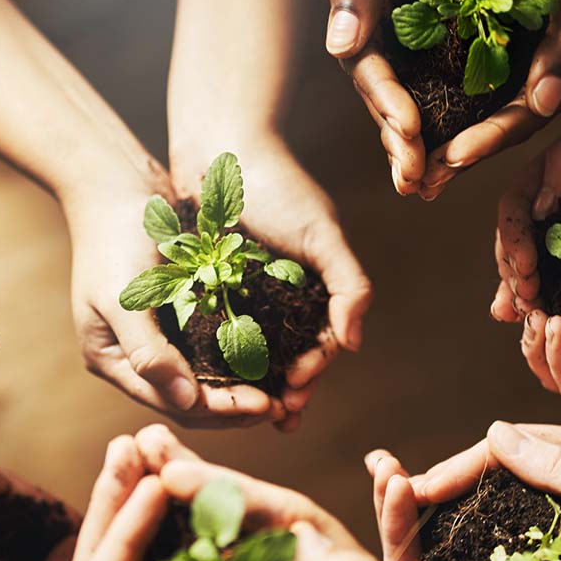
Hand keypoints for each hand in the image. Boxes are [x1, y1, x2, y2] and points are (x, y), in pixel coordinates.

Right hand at [66, 163, 290, 428]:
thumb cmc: (113, 237)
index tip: (263, 405)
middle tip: (281, 405)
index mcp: (111, 360)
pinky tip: (269, 356)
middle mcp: (133, 355)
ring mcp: (155, 334)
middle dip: (234, 407)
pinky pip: (210, 346)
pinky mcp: (176, 312)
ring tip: (281, 390)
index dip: (220, 410)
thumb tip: (187, 401)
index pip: (171, 402)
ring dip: (239, 387)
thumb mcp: (124, 298)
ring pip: (203, 378)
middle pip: (190, 399)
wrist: (114, 182)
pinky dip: (236, 356)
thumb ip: (149, 353)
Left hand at [169, 140, 372, 431]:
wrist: (220, 145)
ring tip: (242, 410)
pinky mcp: (210, 286)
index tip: (294, 391)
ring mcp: (247, 292)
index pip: (323, 344)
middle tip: (273, 415)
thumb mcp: (321, 233)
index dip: (312, 373)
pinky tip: (206, 380)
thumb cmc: (277, 184)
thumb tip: (353, 343)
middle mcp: (285, 294)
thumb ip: (349, 285)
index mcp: (318, 285)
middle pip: (289, 356)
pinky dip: (216, 358)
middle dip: (284, 390)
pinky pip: (216, 332)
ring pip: (253, 352)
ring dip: (252, 384)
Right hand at [323, 0, 518, 195]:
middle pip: (384, 94)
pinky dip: (454, 111)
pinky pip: (444, 77)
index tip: (410, 136)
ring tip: (435, 180)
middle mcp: (376, 23)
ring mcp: (410, 28)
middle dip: (400, 141)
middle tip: (417, 183)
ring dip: (422, 139)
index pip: (364, 69)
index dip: (385, 105)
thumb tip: (337, 47)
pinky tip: (468, 139)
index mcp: (355, 4)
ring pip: (413, 94)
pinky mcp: (443, 28)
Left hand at [410, 0, 560, 195]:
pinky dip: (448, 92)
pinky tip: (417, 106)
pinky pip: (476, 70)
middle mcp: (555, 59)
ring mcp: (533, 44)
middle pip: (504, 120)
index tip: (450, 160)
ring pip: (487, 102)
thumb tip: (545, 104)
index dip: (490, 139)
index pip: (530, 115)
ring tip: (412, 160)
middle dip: (462, 152)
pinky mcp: (510, 25)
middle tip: (420, 184)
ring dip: (451, 130)